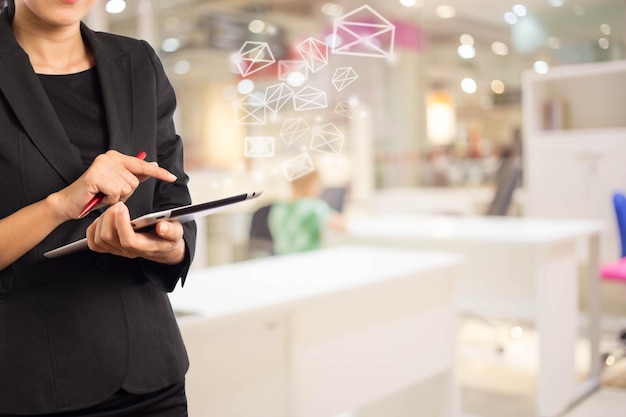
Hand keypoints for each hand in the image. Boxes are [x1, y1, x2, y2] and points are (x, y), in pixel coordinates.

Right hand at [50, 150, 176, 220]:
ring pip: (127, 188)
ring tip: (103, 195)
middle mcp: (109, 157)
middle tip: (109, 194)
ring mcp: (102, 165)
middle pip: (135, 181)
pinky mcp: (95, 176)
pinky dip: (109, 200)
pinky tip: (99, 197)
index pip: (142, 164)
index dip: (158, 173)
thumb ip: (135, 175)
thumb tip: (154, 166)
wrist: (70, 203)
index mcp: (115, 157)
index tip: (172, 177)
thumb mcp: (119, 185)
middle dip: (125, 193)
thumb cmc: (95, 195)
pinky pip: (116, 193)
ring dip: (117, 198)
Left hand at [86, 202, 185, 264]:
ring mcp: (118, 250)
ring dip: (102, 221)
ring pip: (100, 239)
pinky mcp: (111, 247)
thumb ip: (171, 230)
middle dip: (110, 217)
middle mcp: (129, 251)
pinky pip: (94, 243)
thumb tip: (162, 227)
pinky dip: (93, 229)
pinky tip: (101, 219)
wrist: (162, 247)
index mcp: (145, 247)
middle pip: (109, 238)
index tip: (122, 207)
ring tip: (113, 209)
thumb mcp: (177, 232)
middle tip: (118, 204)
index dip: (122, 224)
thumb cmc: (168, 237)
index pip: (128, 240)